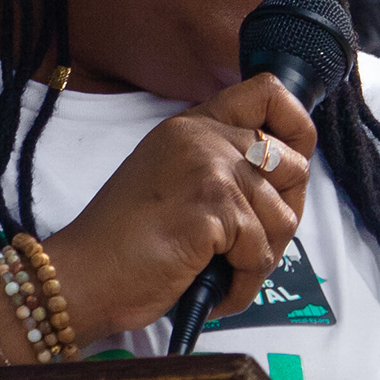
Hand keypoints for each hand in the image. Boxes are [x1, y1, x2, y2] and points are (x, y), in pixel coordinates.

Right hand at [40, 74, 315, 345]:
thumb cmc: (124, 241)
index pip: (268, 91)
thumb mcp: (171, 177)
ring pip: (284, 216)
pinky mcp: (214, 209)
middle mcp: (205, 137)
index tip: (289, 163)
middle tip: (248, 244)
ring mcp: (211, 169)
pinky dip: (242, 284)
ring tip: (222, 270)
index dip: (295, 125)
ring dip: (259, 257)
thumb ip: (217, 164)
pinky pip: (261, 254)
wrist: (84, 274)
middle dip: (283, 213)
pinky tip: (212, 288)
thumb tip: (282, 178)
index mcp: (193, 125)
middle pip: (293, 163)